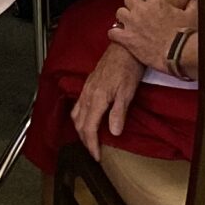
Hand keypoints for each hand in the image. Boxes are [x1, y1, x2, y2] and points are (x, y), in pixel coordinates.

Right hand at [72, 43, 143, 157]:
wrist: (124, 48)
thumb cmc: (128, 68)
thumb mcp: (127, 92)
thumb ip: (119, 112)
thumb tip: (114, 133)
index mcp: (96, 99)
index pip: (89, 128)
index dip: (92, 144)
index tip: (97, 157)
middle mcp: (87, 95)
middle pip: (79, 124)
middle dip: (84, 140)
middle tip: (93, 152)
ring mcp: (86, 89)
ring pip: (76, 115)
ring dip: (80, 130)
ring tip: (88, 140)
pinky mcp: (88, 84)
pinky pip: (77, 105)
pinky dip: (79, 118)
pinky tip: (86, 119)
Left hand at [108, 0, 192, 70]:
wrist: (177, 53)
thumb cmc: (184, 35)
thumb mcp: (192, 15)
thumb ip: (192, 3)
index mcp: (157, 1)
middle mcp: (141, 9)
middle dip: (133, 5)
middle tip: (138, 12)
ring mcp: (132, 23)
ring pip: (119, 12)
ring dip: (123, 17)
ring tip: (129, 23)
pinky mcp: (127, 38)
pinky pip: (112, 32)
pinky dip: (115, 34)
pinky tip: (119, 36)